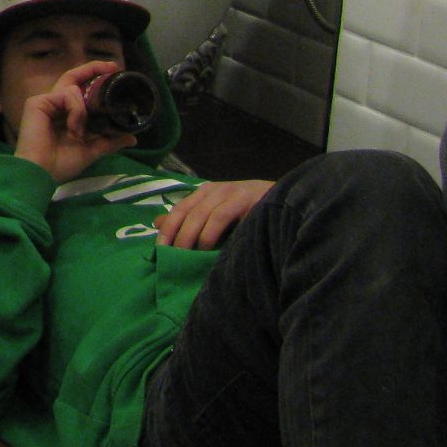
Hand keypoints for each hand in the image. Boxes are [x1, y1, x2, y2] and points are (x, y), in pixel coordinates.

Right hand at [15, 60, 137, 182]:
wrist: (43, 172)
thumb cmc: (61, 163)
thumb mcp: (91, 150)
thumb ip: (109, 141)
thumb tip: (133, 137)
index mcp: (64, 114)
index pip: (80, 90)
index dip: (94, 79)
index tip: (115, 72)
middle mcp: (55, 104)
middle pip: (73, 78)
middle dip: (93, 69)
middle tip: (114, 67)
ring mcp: (46, 102)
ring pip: (74, 89)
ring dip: (84, 110)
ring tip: (79, 133)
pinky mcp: (38, 102)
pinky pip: (66, 96)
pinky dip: (76, 111)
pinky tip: (72, 128)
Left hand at [156, 179, 270, 248]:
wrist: (289, 201)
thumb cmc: (250, 211)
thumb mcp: (217, 211)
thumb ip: (190, 217)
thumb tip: (157, 223)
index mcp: (206, 192)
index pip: (180, 209)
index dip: (168, 228)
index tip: (159, 249)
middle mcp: (216, 190)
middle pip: (188, 212)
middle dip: (178, 235)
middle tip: (173, 256)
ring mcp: (232, 193)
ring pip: (203, 214)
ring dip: (194, 236)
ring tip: (189, 255)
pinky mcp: (247, 200)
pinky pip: (222, 216)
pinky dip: (212, 232)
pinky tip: (209, 248)